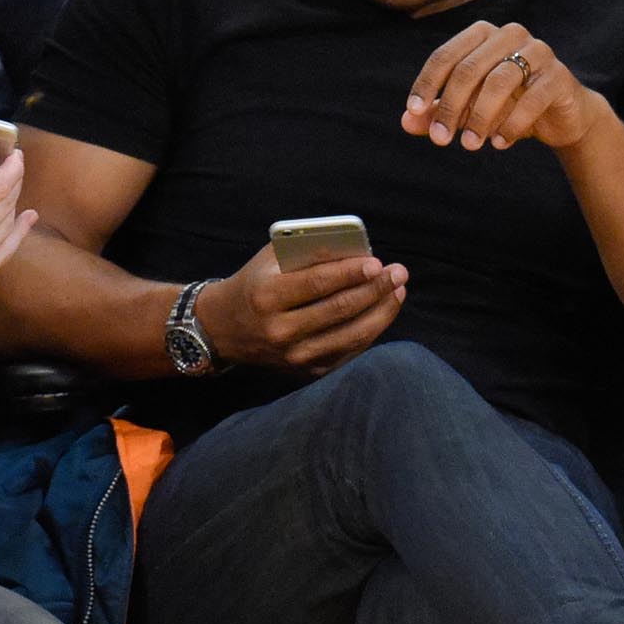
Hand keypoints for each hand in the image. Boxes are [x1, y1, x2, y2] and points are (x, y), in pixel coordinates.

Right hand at [0, 124, 36, 346]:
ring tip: (15, 189)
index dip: (12, 169)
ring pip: (6, 230)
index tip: (17, 155)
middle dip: (13, 183)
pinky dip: (16, 236)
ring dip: (14, 206)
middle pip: (4, 206)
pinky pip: (3, 255)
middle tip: (14, 168)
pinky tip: (23, 223)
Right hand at [194, 242, 407, 373]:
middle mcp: (280, 331)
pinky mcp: (307, 371)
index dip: (351, 273)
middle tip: (399, 273)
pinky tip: (383, 312)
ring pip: (350, 335)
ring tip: (398, 291)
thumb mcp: (269, 261)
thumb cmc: (254, 285)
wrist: (224, 329)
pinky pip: (348, 352)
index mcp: (267, 297)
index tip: (377, 263)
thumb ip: (307, 254)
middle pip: (339, 310)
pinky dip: (371, 331)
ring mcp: (295, 356)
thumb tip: (355, 252)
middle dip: (375, 290)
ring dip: (381, 312)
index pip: (318, 284)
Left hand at [401, 22, 609, 154]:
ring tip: (470, 146)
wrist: (561, 117)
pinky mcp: (559, 75)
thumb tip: (405, 122)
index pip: (446, 55)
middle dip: (451, 107)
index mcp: (483, 34)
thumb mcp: (469, 110)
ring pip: (500, 81)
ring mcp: (538, 51)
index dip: (427, 84)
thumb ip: (439, 112)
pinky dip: (512, 124)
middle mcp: (510, 34)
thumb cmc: (509, 106)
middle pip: (469, 69)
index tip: (415, 113)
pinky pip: (532, 99)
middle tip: (440, 140)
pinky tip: (499, 143)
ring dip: (480, 118)